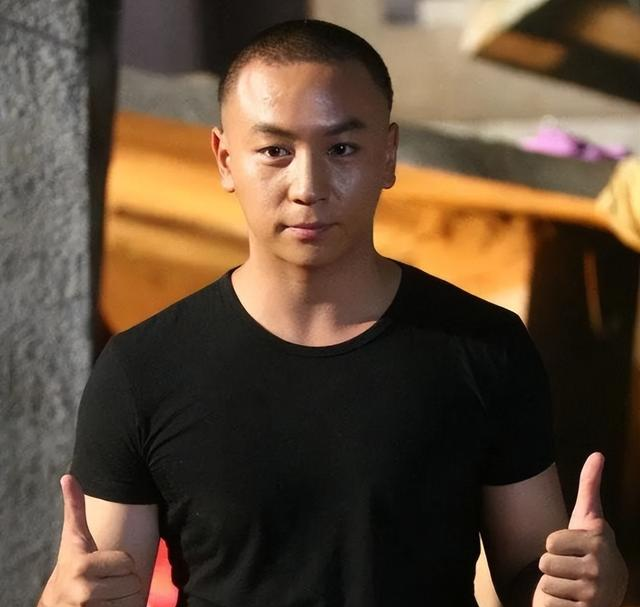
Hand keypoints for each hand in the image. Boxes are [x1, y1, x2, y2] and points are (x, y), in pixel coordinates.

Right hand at [39, 475, 141, 605]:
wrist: (57, 604)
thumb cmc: (71, 566)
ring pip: (133, 599)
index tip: (102, 566)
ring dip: (125, 598)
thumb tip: (67, 477)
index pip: (128, 562)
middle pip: (133, 581)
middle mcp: (83, 591)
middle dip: (123, 581)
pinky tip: (107, 606)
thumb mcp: (73, 539)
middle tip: (105, 581)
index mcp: (81, 566)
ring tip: (105, 594)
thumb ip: (74, 508)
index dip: (120, 563)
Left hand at [533, 453, 627, 606]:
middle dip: (552, 566)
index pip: (550, 541)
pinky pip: (550, 601)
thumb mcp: (590, 517)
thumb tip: (598, 453)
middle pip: (545, 561)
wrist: (606, 594)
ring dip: (553, 584)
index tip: (573, 548)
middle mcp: (599, 567)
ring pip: (546, 581)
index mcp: (597, 540)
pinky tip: (571, 601)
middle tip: (570, 568)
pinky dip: (555, 602)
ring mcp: (594, 592)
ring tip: (570, 583)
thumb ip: (591, 485)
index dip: (555, 545)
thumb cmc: (590, 549)